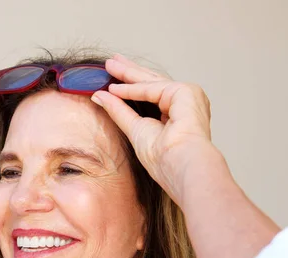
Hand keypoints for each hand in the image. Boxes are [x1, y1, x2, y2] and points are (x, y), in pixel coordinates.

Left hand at [91, 54, 218, 204]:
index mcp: (178, 114)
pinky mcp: (186, 92)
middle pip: (152, 82)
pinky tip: (114, 88)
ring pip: (151, 81)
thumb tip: (99, 96)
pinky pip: (152, 88)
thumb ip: (119, 111)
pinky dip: (132, 88)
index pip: (152, 94)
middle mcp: (186, 103)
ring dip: (129, 72)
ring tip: (109, 65)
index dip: (131, 85)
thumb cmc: (164, 160)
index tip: (112, 78)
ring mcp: (188, 96)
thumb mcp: (135, 130)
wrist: (180, 166)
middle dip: (130, 71)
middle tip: (111, 61)